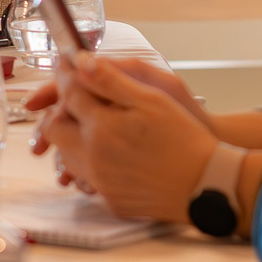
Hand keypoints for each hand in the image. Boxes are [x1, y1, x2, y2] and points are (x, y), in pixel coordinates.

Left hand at [38, 54, 222, 222]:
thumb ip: (111, 80)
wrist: (207, 185)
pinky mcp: (111, 199)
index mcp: (101, 127)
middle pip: (55, 129)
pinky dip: (88, 162)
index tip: (66, 65)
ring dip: (70, 137)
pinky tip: (106, 153)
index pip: (67, 94)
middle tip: (73, 98)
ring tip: (89, 124)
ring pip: (66, 156)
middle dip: (59, 109)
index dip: (64, 76)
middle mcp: (93, 156)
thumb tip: (80, 62)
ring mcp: (100, 181)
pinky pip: (86, 178)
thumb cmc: (185, 138)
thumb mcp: (152, 99)